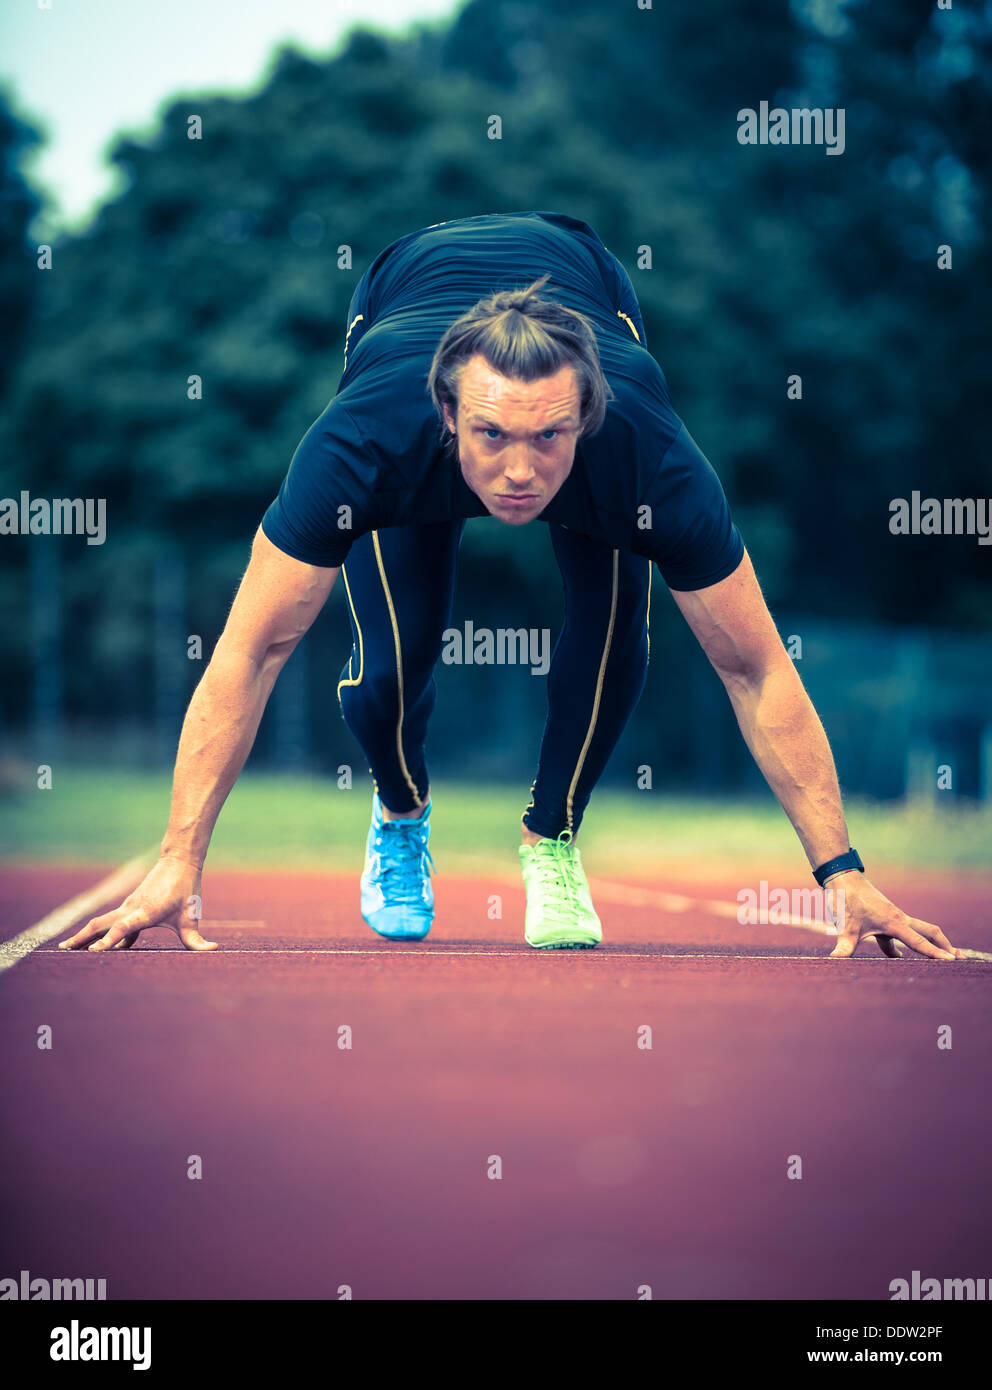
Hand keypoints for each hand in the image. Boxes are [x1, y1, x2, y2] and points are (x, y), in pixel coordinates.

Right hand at [58, 854, 217, 952]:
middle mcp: (131, 909)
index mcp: (145, 912)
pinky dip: (100, 932)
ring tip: (68, 948)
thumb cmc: (185, 890)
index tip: (95, 950)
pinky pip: (111, 922)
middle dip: (82, 938)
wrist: (178, 862)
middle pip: (100, 924)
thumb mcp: (191, 916)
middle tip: (64, 951)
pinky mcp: (129, 907)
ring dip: (85, 934)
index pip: (123, 928)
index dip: (109, 940)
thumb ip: (197, 938)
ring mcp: (127, 907)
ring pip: (101, 921)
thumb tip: (212, 949)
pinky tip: (97, 946)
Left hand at [826, 872, 956, 960]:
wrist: (842, 877)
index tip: (951, 961)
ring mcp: (893, 918)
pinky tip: (899, 957)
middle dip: (944, 945)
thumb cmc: (846, 900)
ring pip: (918, 931)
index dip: (935, 953)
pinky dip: (903, 945)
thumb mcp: (845, 927)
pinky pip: (900, 934)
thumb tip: (834, 960)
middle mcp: (899, 919)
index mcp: (894, 923)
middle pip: (930, 932)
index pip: (919, 941)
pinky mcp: (884, 918)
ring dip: (930, 943)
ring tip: (941, 956)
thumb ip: (843, 946)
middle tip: (958, 958)